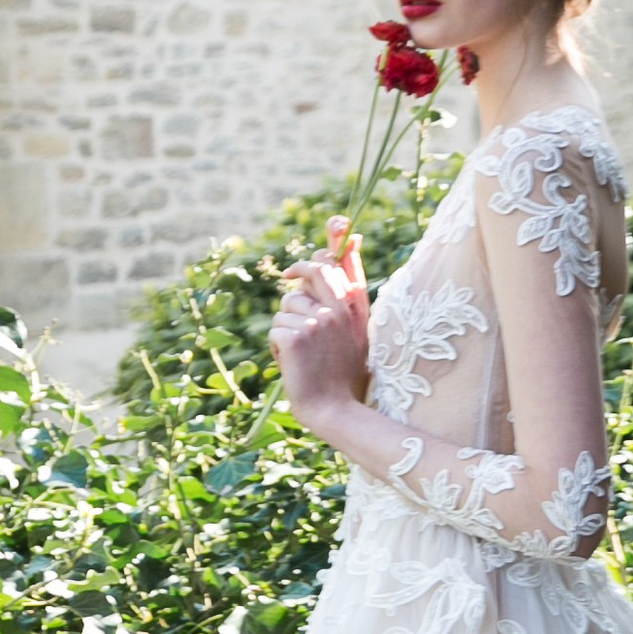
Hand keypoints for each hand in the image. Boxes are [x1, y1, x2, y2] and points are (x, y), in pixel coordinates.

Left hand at [269, 231, 370, 435]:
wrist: (335, 409)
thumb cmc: (342, 373)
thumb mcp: (354, 332)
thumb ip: (346, 296)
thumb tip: (338, 255)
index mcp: (357, 307)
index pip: (345, 261)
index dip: (339, 237)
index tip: (338, 223)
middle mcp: (340, 309)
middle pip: (313, 269)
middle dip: (298, 273)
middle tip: (290, 277)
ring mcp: (319, 321)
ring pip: (287, 304)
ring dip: (286, 325)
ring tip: (302, 351)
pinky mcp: (297, 336)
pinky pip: (276, 327)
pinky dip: (277, 346)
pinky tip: (292, 362)